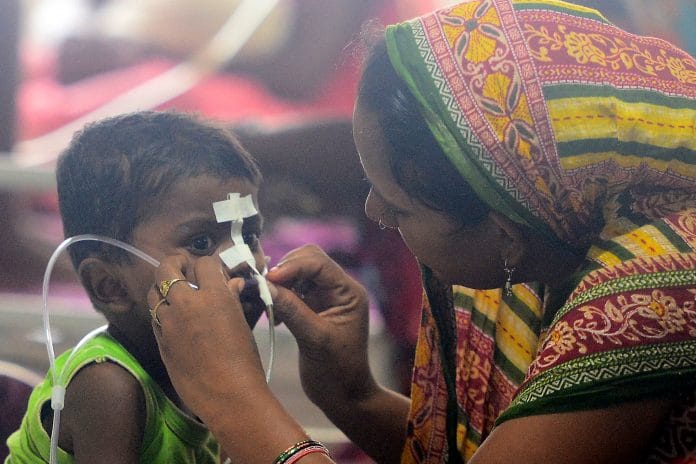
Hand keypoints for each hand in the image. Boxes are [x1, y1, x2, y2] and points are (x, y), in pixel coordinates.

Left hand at [147, 254, 266, 423]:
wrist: (228, 395)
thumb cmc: (244, 360)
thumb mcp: (242, 324)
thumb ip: (231, 299)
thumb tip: (232, 283)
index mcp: (214, 295)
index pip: (204, 263)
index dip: (210, 265)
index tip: (214, 272)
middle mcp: (187, 302)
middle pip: (168, 267)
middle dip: (176, 263)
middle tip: (185, 268)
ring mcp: (169, 321)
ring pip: (154, 291)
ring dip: (164, 287)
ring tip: (176, 293)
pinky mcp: (160, 340)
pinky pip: (154, 315)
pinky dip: (162, 310)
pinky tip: (174, 317)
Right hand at [266, 245, 376, 411]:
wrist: (342, 396)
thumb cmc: (337, 371)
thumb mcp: (314, 340)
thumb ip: (292, 310)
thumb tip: (265, 285)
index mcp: (348, 292)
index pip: (319, 263)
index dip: (292, 266)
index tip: (269, 279)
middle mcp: (338, 289)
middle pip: (307, 260)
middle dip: (284, 270)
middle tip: (265, 288)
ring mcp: (324, 297)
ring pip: (297, 273)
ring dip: (280, 283)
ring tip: (268, 303)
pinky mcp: (311, 307)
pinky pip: (291, 290)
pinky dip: (279, 296)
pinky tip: (274, 316)